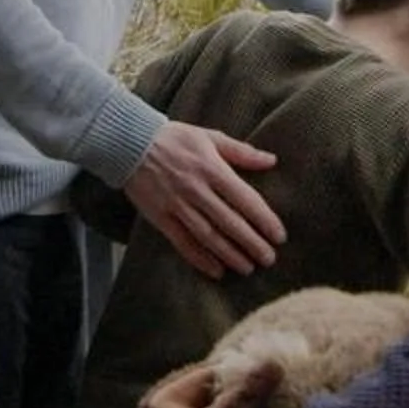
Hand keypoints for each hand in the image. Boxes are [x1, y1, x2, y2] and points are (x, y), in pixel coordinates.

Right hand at [124, 121, 284, 279]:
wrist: (129, 143)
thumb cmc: (174, 138)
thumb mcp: (210, 136)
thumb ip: (241, 152)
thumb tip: (272, 160)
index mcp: (212, 168)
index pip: (245, 199)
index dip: (264, 219)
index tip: (279, 236)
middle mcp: (196, 189)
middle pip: (230, 222)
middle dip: (252, 243)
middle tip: (269, 259)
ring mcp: (177, 205)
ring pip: (208, 236)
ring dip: (230, 255)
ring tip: (248, 268)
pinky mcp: (160, 217)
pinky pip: (183, 242)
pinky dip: (200, 259)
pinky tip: (216, 270)